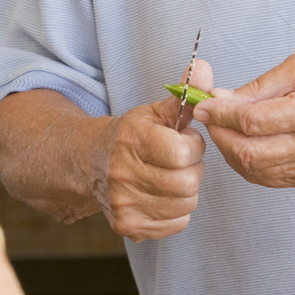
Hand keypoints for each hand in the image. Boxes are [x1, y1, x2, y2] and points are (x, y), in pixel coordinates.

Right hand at [94, 58, 212, 240]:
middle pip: (188, 183)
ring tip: (169, 175)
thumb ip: (184, 93)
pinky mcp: (129, 228)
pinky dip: (176, 210)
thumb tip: (203, 67)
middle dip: (191, 169)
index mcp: (132, 140)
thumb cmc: (130, 136)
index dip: (192, 146)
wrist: (91, 164)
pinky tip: (162, 194)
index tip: (183, 140)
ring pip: (186, 204)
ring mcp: (125, 205)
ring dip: (185, 189)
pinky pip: (178, 223)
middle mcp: (123, 175)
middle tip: (178, 160)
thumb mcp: (155, 112)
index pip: (183, 153)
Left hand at [193, 53, 294, 187]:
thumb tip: (223, 97)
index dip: (220, 114)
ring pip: (255, 171)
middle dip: (219, 136)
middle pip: (249, 153)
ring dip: (230, 152)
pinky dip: (248, 166)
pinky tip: (244, 147)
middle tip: (209, 119)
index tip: (203, 105)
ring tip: (224, 131)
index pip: (252, 120)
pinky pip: (269, 180)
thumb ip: (260, 86)